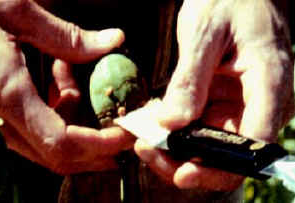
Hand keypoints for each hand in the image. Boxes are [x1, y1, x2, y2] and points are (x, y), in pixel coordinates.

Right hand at [0, 0, 133, 173]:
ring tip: (71, 81)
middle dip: (94, 147)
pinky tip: (50, 82)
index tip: (124, 134)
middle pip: (55, 156)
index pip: (61, 141)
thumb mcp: (14, 10)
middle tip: (118, 124)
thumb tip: (113, 41)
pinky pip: (24, 133)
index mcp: (4, 90)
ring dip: (70, 122)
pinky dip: (48, 115)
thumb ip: (67, 36)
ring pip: (41, 146)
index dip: (100, 144)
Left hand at [135, 0, 293, 190]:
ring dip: (177, 149)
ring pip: (211, 146)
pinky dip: (176, 131)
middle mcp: (258, 103)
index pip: (252, 146)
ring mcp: (240, 105)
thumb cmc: (228, 0)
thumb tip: (173, 124)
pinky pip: (200, 127)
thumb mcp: (204, 33)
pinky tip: (151, 125)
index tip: (182, 171)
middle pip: (228, 155)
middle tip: (148, 151)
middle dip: (187, 162)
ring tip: (143, 140)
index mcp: (268, 86)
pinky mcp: (222, 102)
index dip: (219, 167)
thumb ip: (191, 79)